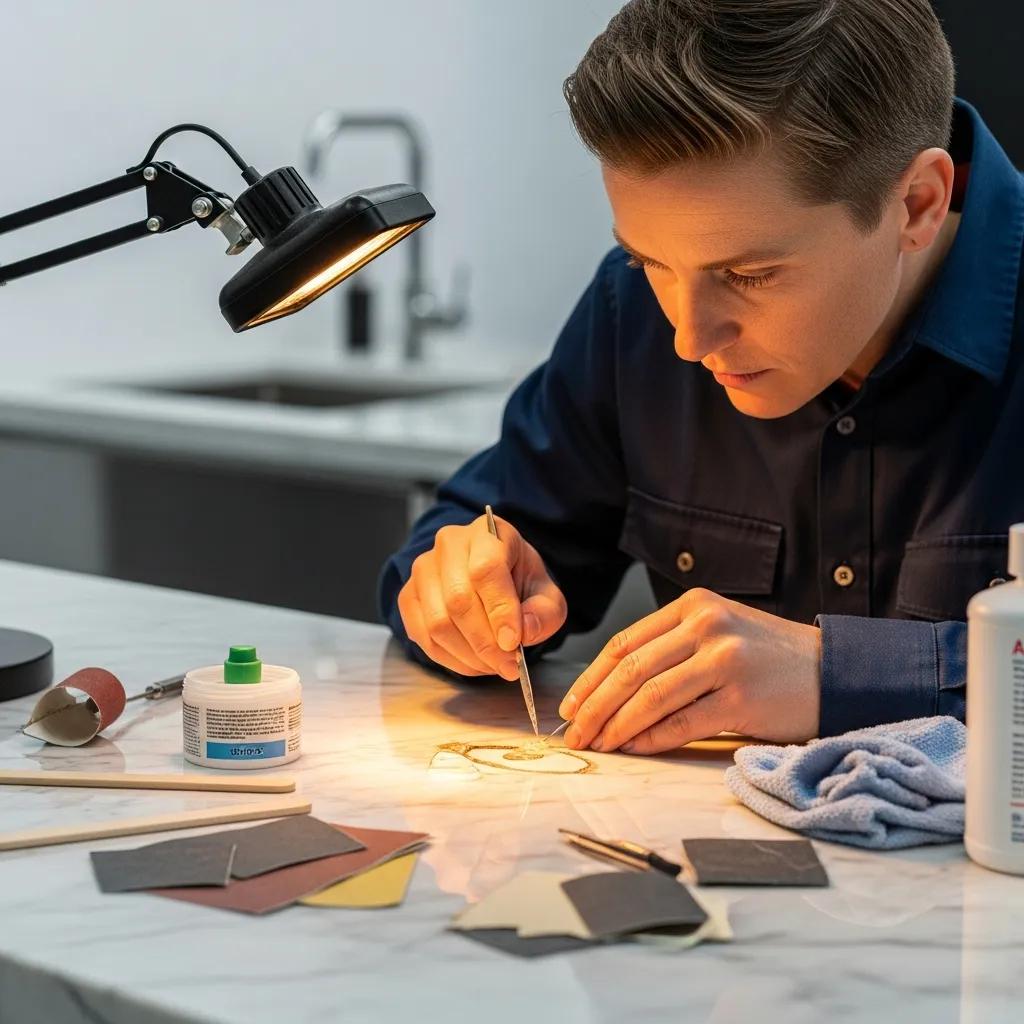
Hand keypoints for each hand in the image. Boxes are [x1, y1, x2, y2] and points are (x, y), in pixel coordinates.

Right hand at [398, 514, 566, 679]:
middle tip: (509, 665)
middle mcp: (449, 544)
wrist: (490, 577)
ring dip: (469, 655)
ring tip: (494, 665)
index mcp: (488, 533)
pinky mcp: (408, 595)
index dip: (500, 610)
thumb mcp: (546, 594)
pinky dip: (451, 659)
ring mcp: (423, 568)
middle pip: (458, 600)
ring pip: (438, 622)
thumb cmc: (519, 583)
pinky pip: (423, 636)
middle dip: (486, 642)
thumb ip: (544, 613)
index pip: (486, 569)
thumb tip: (523, 632)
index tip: (514, 643)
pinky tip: (474, 661)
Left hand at [558, 588, 820, 753]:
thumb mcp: (718, 633)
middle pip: (631, 669)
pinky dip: (651, 738)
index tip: (570, 704)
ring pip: (650, 696)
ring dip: (616, 725)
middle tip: (574, 733)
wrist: (833, 671)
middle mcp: (706, 626)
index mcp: (693, 606)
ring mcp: (724, 660)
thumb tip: (612, 691)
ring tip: (598, 744)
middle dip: (594, 706)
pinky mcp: (741, 697)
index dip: (591, 677)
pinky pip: (682, 722)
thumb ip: (671, 648)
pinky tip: (633, 748)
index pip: (625, 643)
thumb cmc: (768, 657)